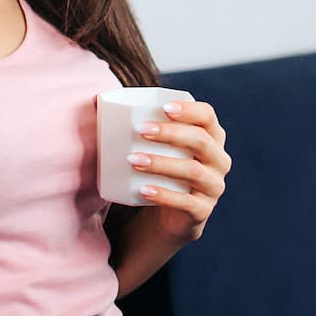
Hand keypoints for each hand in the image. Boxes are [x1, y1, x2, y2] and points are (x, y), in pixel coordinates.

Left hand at [128, 100, 230, 241]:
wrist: (169, 214)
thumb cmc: (162, 171)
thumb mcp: (158, 148)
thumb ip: (141, 124)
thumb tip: (97, 101)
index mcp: (212, 137)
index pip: (208, 116)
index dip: (188, 110)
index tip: (162, 107)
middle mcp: (219, 160)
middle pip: (201, 141)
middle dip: (170, 133)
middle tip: (140, 130)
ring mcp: (214, 186)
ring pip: (193, 171)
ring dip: (161, 163)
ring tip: (133, 160)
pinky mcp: (203, 210)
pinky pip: (186, 202)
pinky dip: (163, 195)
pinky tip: (143, 189)